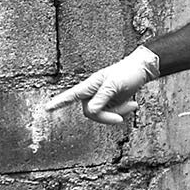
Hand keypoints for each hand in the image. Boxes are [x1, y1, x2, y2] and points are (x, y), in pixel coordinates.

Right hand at [44, 46, 159, 124]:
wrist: (143, 69)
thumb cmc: (127, 72)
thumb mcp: (115, 84)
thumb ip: (102, 97)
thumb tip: (89, 110)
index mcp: (91, 84)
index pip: (72, 95)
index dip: (59, 102)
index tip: (47, 108)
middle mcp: (93, 92)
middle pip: (91, 112)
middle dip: (106, 117)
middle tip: (121, 119)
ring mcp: (102, 99)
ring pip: (102, 115)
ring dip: (118, 113)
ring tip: (133, 105)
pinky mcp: (110, 103)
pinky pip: (112, 114)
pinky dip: (123, 111)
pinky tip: (133, 104)